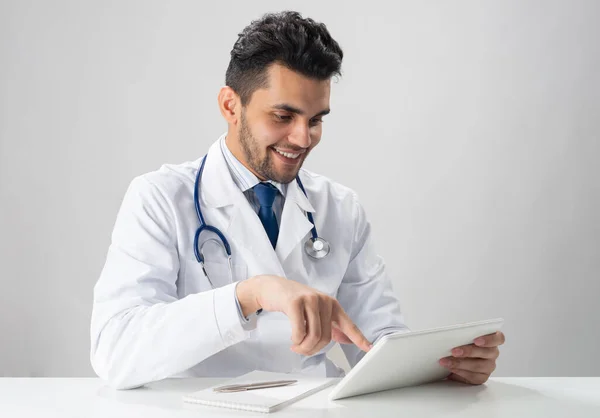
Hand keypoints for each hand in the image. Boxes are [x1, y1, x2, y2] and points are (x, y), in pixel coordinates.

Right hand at [236, 275, 371, 355]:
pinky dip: (295, 340)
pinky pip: (299, 332)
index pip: (348, 324)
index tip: (369, 348)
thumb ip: (330, 324)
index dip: (359, 338)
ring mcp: (310, 299)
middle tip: (302, 349)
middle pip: (326, 338)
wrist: (272, 288)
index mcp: (332, 304)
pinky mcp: (295, 302)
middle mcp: (324, 300)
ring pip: (314, 336)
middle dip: (313, 349)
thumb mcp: (315, 311)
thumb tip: (347, 339)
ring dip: (303, 347)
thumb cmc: (294, 301)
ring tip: (297, 346)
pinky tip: (292, 338)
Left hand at [439, 331, 505, 384]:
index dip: (489, 340)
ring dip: (460, 363)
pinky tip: (451, 369)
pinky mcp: (482, 377)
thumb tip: (451, 334)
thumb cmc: (460, 343)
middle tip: (454, 351)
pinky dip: (460, 372)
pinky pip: (473, 377)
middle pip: (486, 353)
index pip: (498, 338)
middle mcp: (492, 353)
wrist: (453, 357)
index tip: (476, 340)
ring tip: (446, 361)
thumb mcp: (463, 336)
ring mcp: (488, 366)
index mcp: (492, 340)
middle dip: (468, 352)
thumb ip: (463, 334)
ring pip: (478, 366)